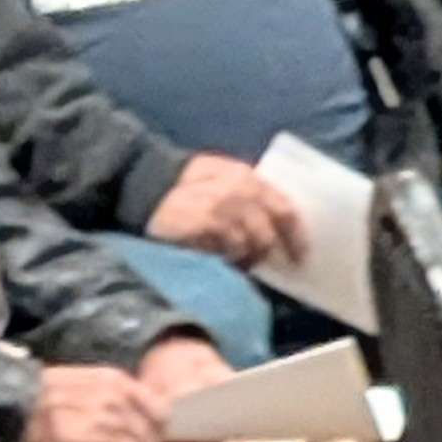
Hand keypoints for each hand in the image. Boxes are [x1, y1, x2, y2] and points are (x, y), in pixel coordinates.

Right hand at [22, 363, 173, 441]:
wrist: (13, 404)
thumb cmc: (49, 392)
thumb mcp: (89, 379)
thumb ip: (121, 391)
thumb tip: (154, 409)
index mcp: (116, 382)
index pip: (161, 408)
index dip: (160, 426)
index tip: (153, 434)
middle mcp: (113, 400)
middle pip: (151, 432)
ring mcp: (99, 421)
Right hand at [148, 154, 300, 270]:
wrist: (140, 183)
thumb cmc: (185, 181)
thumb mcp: (221, 174)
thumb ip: (250, 191)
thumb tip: (279, 220)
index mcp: (247, 178)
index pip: (285, 210)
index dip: (297, 236)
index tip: (302, 255)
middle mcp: (238, 193)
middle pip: (267, 235)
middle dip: (271, 254)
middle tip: (271, 266)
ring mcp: (218, 211)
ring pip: (246, 247)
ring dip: (245, 259)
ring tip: (238, 262)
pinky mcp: (199, 228)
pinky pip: (221, 253)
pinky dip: (223, 260)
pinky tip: (217, 259)